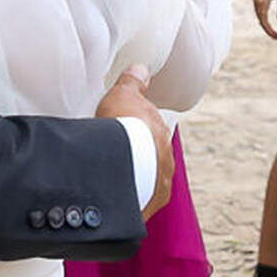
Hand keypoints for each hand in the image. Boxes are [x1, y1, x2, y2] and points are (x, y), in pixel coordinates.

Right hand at [95, 67, 173, 220]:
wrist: (121, 163)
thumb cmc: (122, 128)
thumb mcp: (122, 95)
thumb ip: (132, 83)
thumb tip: (140, 68)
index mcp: (162, 138)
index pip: (154, 138)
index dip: (140, 137)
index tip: (126, 137)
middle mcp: (165, 166)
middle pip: (152, 163)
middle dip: (138, 162)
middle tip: (116, 158)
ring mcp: (156, 189)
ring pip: (146, 185)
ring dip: (133, 183)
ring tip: (111, 180)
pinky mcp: (144, 208)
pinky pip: (136, 203)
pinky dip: (126, 200)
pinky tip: (111, 198)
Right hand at [251, 0, 276, 39]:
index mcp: (262, 2)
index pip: (264, 21)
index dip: (270, 31)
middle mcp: (256, 2)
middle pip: (260, 20)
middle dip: (267, 29)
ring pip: (259, 15)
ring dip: (264, 23)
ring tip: (273, 31)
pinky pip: (258, 10)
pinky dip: (263, 16)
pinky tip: (268, 20)